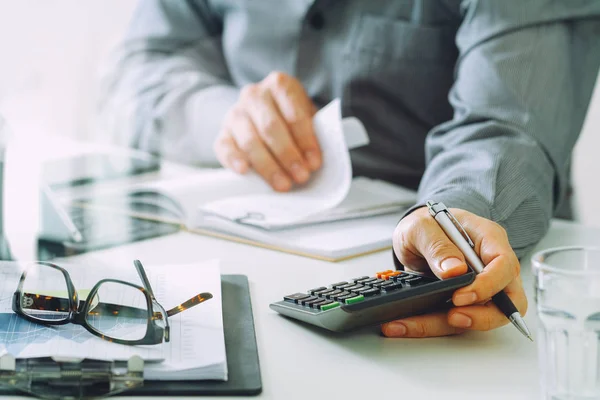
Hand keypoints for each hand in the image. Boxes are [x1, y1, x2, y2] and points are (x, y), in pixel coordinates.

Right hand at [214, 71, 320, 191]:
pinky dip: (234, 160)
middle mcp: (254, 95)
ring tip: (283, 184)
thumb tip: (314, 160)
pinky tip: (244, 172)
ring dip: (268, 166)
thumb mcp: (308, 117)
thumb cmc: (292, 119)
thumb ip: (313, 132)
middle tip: (301, 176)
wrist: (268, 115)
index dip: (306, 140)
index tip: (314, 163)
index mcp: (279, 85)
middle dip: (288, 155)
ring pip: (250, 140)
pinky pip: (224, 147)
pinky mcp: (223, 133)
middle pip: (270, 127)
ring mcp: (235, 113)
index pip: (294, 114)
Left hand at [382, 207, 526, 337]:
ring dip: (446, 325)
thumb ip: (437, 244)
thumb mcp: (422, 227)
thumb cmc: (426, 225)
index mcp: (488, 238)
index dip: (489, 285)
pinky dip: (428, 326)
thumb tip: (453, 271)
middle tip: (452, 317)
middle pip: (507, 300)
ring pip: (479, 317)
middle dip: (482, 317)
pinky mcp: (463, 303)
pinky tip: (404, 325)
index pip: (505, 265)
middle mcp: (490, 266)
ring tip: (412, 324)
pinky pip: (453, 321)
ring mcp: (480, 287)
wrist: (414, 236)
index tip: (461, 295)